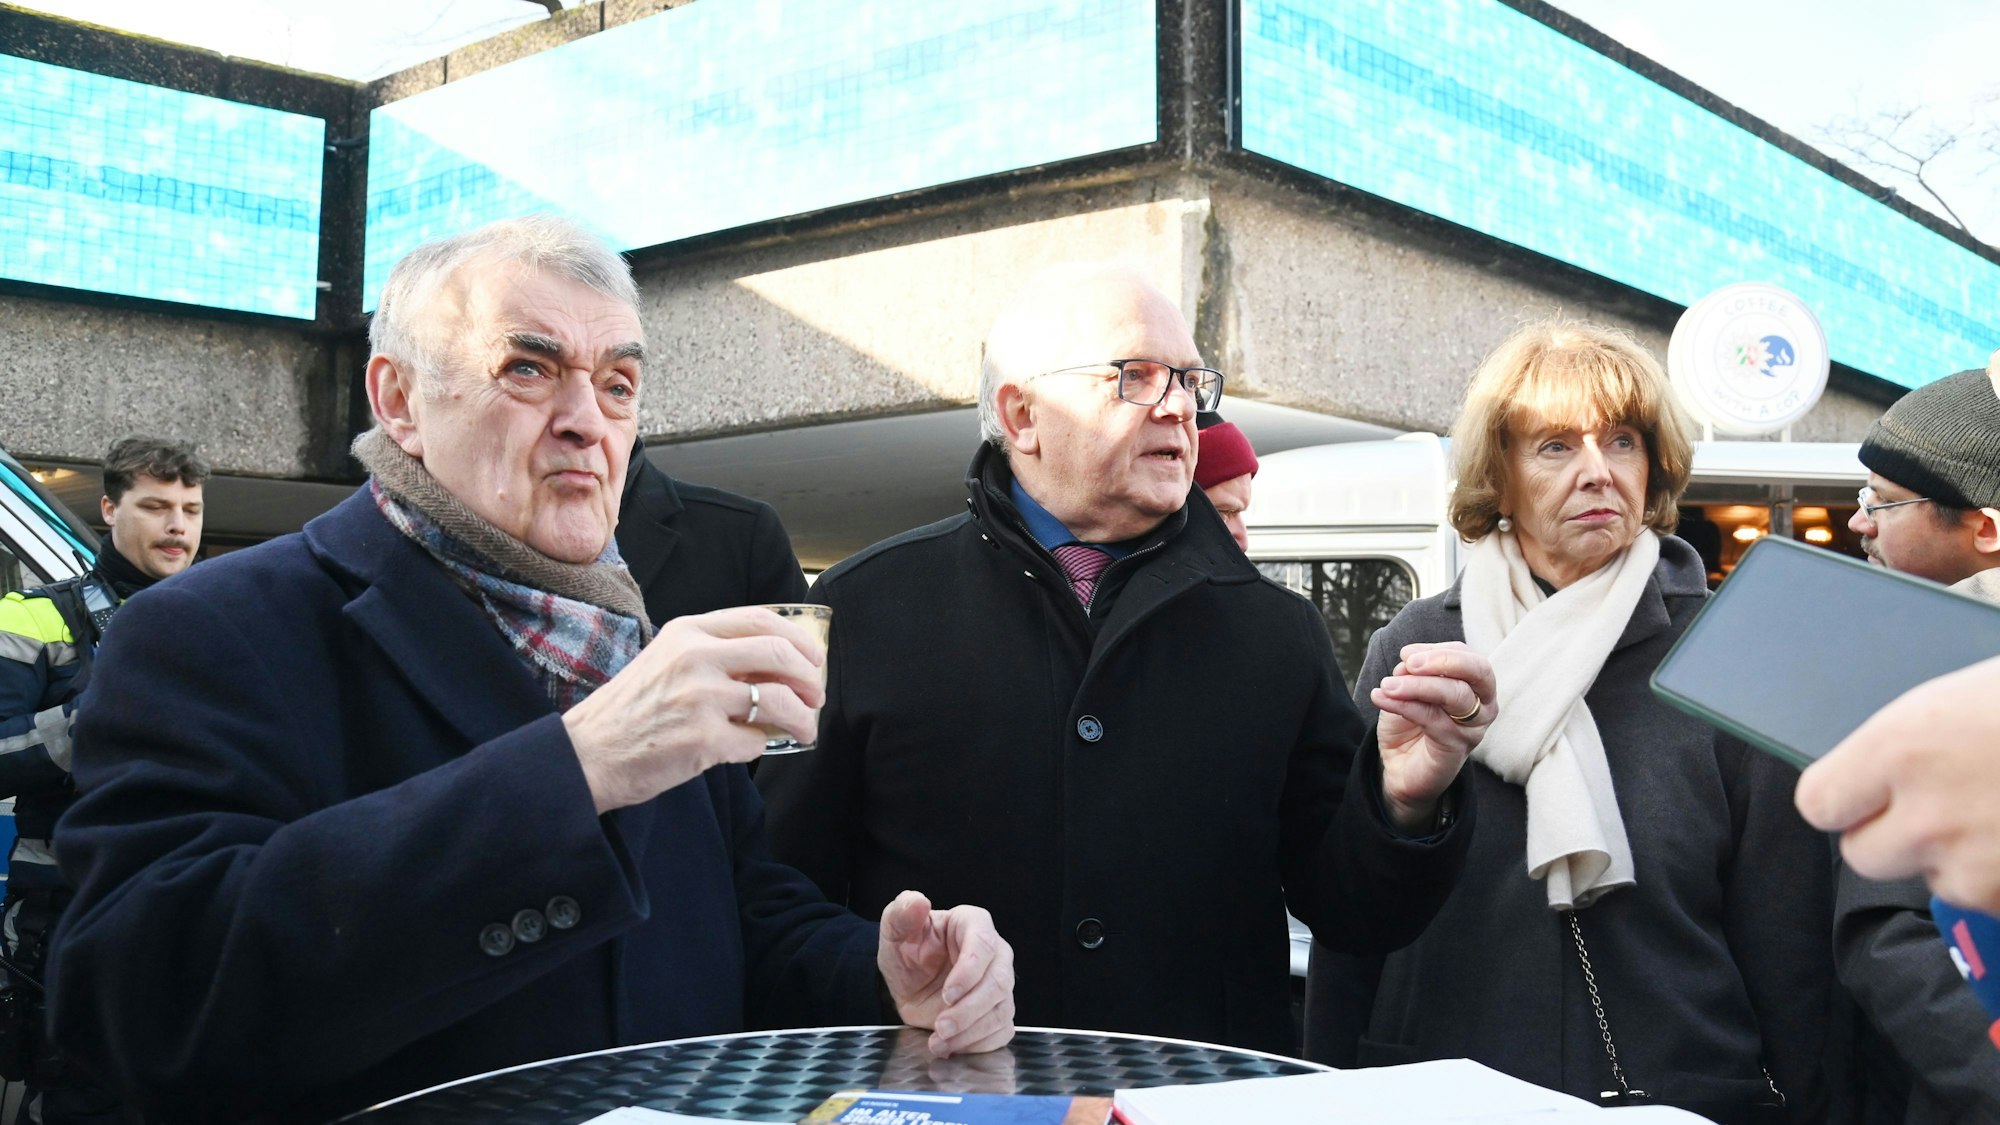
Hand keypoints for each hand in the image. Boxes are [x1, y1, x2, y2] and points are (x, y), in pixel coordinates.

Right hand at [565, 606, 825, 813]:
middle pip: (779, 655)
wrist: (585, 755)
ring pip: (778, 701)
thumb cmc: (628, 712)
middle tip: (816, 697)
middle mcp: (696, 657)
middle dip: (809, 679)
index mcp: (688, 631)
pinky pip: (755, 741)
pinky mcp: (704, 739)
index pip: (761, 620)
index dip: (798, 640)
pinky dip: (758, 747)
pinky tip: (744, 749)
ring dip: (802, 719)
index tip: (813, 659)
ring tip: (803, 730)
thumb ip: (713, 655)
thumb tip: (776, 667)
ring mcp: (701, 697)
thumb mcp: (666, 662)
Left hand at [877, 890, 1015, 1056]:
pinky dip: (977, 1044)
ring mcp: (999, 984)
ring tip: (940, 1041)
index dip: (969, 973)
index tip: (947, 994)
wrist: (908, 983)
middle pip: (998, 982)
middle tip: (941, 1025)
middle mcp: (994, 953)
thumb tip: (917, 901)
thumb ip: (902, 913)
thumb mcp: (895, 931)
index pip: (983, 945)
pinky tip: (951, 1045)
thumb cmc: (907, 951)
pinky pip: (1001, 1031)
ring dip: (971, 1031)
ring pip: (1001, 1010)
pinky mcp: (998, 1011)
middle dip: (970, 1010)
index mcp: (972, 924)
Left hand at [1370, 641, 1493, 832]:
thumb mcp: (1407, 690)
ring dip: (1417, 685)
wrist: (1399, 767)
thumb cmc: (1409, 724)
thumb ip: (1410, 674)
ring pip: (1456, 695)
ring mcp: (1474, 728)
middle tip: (1408, 662)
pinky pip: (1433, 719)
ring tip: (1387, 685)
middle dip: (1442, 661)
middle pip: (1478, 671)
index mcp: (1476, 686)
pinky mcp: (1457, 747)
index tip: (1406, 654)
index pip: (1469, 657)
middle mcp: (1484, 706)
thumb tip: (1407, 664)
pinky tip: (1381, 698)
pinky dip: (1404, 705)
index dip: (1438, 650)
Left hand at [1796, 654, 1999, 913]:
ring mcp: (1973, 867)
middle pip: (1864, 854)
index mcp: (1902, 749)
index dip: (1839, 800)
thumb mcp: (1959, 696)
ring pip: (1934, 879)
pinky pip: (1987, 899)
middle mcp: (1927, 817)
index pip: (1818, 802)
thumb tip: (1865, 764)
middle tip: (1937, 804)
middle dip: (1893, 836)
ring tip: (1998, 808)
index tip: (1855, 795)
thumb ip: (1904, 739)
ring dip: (1958, 858)